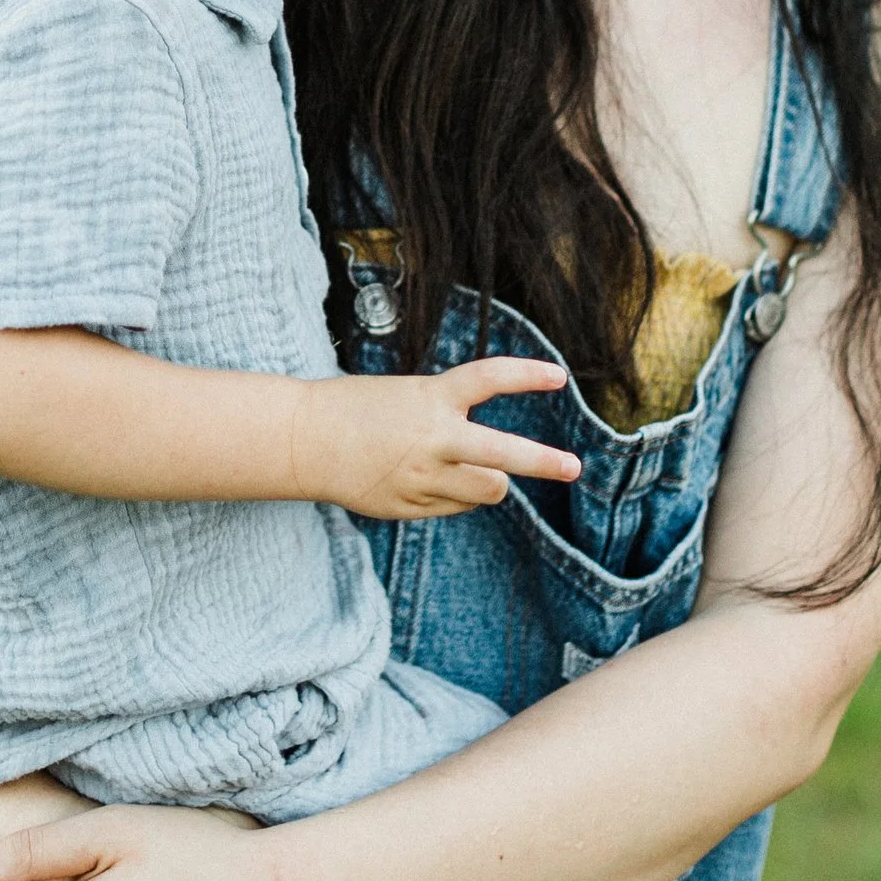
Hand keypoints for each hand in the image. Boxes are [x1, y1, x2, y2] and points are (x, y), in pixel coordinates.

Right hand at [301, 357, 580, 521]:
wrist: (306, 440)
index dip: (526, 375)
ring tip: (473, 470)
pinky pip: (456, 506)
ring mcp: (425, 477)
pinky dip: (454, 495)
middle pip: (503, 455)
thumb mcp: (407, 399)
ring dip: (491, 481)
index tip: (560, 376)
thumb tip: (489, 471)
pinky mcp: (412, 505)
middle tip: (573, 467)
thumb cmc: (358, 410)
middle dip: (544, 461)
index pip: (488, 378)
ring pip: (489, 489)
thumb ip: (448, 423)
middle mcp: (434, 439)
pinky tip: (423, 482)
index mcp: (431, 398)